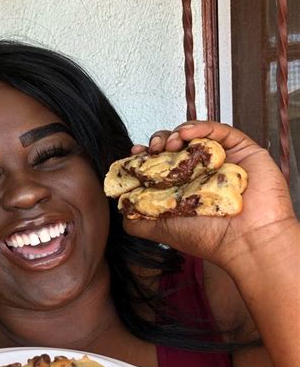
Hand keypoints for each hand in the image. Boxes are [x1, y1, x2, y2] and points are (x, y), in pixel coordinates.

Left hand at [123, 121, 297, 270]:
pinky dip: (201, 127)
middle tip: (152, 148)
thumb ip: (137, 221)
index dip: (146, 157)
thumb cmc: (208, 238)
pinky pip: (221, 130)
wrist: (246, 240)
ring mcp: (222, 160)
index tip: (135, 154)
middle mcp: (202, 173)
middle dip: (159, 142)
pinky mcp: (242, 150)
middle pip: (176, 146)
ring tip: (168, 143)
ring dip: (177, 133)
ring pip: (196, 135)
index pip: (161, 165)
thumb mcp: (161, 230)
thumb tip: (120, 208)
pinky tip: (187, 133)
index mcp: (184, 189)